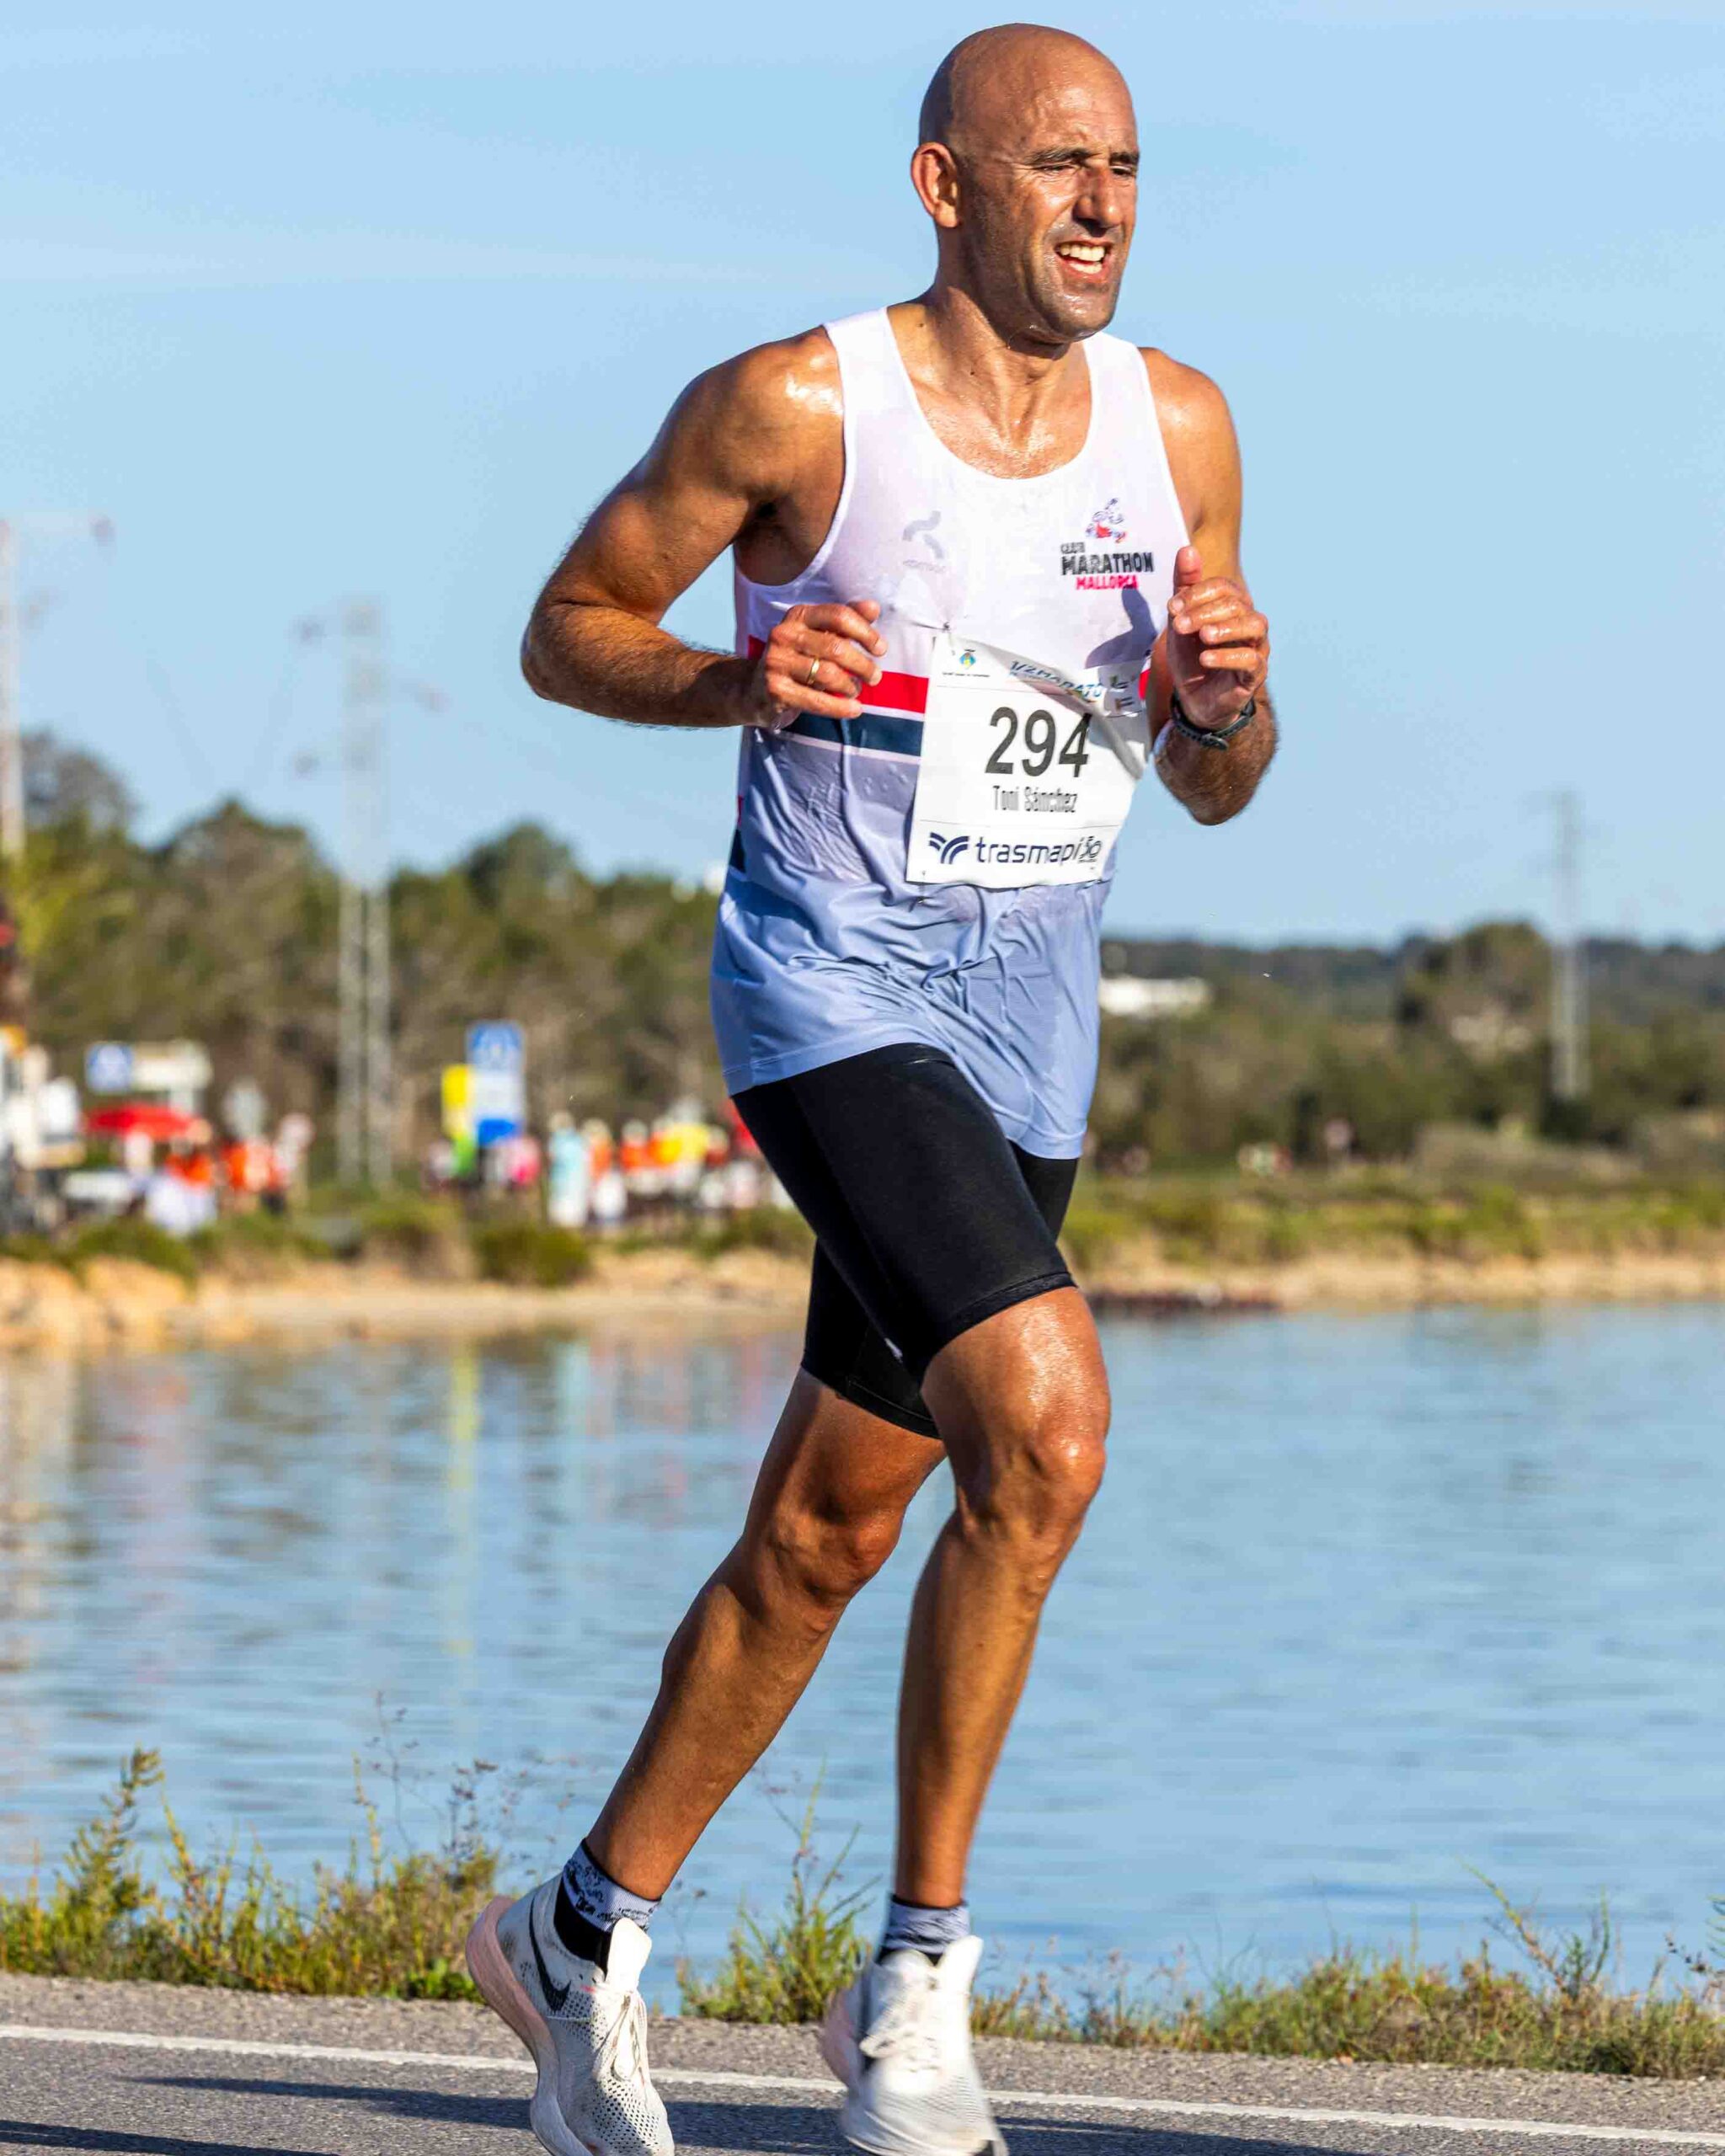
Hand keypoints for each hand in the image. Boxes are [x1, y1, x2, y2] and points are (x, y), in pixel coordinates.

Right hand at [744, 600, 886, 729]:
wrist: (756, 689)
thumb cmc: (799, 659)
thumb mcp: (821, 636)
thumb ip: (846, 622)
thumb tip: (873, 608)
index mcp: (799, 615)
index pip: (838, 616)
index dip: (865, 632)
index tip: (880, 649)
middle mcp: (784, 634)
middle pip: (835, 647)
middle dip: (862, 664)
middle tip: (875, 677)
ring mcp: (776, 662)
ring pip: (828, 674)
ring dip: (850, 686)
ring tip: (857, 691)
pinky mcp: (775, 689)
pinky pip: (816, 700)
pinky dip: (840, 707)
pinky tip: (854, 709)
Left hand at [1164, 545, 1268, 729]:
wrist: (1195, 699)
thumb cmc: (1191, 657)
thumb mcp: (1181, 620)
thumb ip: (1184, 587)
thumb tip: (1187, 549)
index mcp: (1234, 606)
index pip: (1224, 587)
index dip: (1198, 593)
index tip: (1172, 607)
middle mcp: (1250, 622)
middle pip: (1238, 604)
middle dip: (1205, 611)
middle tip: (1179, 624)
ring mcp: (1256, 648)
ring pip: (1255, 626)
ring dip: (1227, 628)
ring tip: (1202, 636)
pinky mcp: (1255, 674)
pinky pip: (1251, 660)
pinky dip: (1228, 656)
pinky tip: (1206, 658)